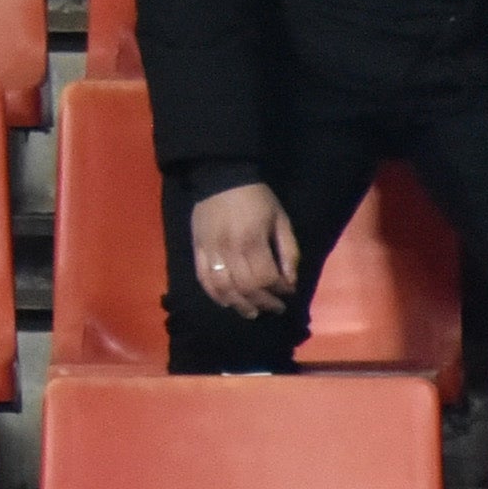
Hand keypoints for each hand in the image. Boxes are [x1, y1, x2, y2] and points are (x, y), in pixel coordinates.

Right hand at [191, 181, 301, 319]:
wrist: (222, 176)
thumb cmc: (257, 199)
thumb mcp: (281, 220)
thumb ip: (288, 251)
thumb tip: (290, 281)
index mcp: (252, 241)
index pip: (265, 278)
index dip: (279, 290)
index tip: (288, 291)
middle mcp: (229, 250)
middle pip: (245, 287)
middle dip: (263, 302)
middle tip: (274, 307)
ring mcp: (210, 250)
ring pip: (223, 288)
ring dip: (239, 305)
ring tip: (252, 312)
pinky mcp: (197, 249)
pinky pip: (203, 278)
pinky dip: (215, 294)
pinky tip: (226, 302)